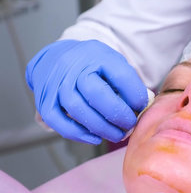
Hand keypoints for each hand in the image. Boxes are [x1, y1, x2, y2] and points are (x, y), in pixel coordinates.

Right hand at [25, 40, 147, 143]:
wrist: (56, 58)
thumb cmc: (92, 65)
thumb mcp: (112, 62)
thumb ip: (128, 81)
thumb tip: (144, 105)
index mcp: (97, 55)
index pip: (120, 75)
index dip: (135, 94)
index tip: (142, 106)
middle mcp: (74, 67)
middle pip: (96, 94)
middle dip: (118, 115)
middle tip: (130, 125)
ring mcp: (56, 84)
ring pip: (77, 109)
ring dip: (101, 127)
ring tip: (118, 134)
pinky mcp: (45, 101)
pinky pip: (58, 121)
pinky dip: (77, 133)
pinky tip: (94, 138)